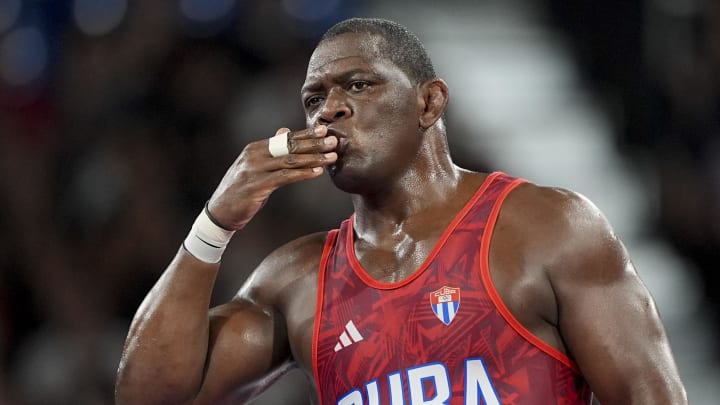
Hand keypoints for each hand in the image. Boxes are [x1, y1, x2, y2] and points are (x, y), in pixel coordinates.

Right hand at [206, 125, 336, 229]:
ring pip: (290, 161)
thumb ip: (271, 150)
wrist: (220, 213)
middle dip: (314, 143)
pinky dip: (303, 174)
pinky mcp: (257, 186)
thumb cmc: (241, 190)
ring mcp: (254, 170)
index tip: (325, 130)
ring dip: (314, 158)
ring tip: (332, 157)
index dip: (306, 134)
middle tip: (334, 141)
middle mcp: (254, 155)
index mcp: (255, 148)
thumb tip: (285, 131)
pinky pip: (285, 177)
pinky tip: (317, 172)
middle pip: (290, 146)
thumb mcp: (254, 167)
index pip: (285, 138)